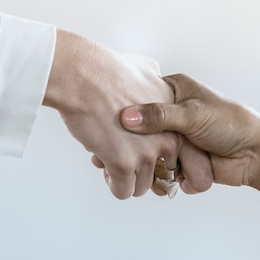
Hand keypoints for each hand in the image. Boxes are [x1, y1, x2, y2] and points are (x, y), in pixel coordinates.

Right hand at [44, 32, 211, 197]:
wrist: (83, 73)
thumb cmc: (107, 70)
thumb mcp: (144, 67)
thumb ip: (155, 78)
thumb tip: (155, 74)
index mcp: (174, 118)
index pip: (176, 152)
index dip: (156, 153)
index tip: (137, 145)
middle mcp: (167, 138)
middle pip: (161, 174)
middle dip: (140, 170)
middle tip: (120, 152)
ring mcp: (147, 152)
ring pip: (141, 186)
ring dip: (125, 178)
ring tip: (110, 156)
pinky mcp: (124, 163)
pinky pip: (123, 191)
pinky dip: (114, 184)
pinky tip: (105, 164)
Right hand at [120, 73, 259, 187]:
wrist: (256, 154)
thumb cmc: (230, 123)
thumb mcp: (192, 114)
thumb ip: (158, 116)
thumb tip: (125, 118)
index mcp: (173, 91)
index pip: (140, 96)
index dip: (125, 109)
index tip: (109, 121)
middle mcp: (171, 113)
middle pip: (140, 128)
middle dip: (131, 141)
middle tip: (110, 151)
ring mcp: (174, 137)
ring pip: (148, 149)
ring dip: (143, 160)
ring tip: (130, 165)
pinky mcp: (179, 160)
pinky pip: (160, 168)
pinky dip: (159, 175)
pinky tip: (154, 177)